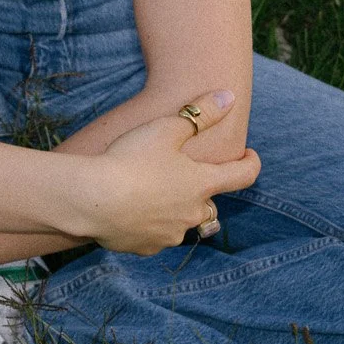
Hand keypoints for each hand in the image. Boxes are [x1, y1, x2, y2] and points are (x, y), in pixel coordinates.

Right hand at [81, 88, 258, 254]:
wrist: (92, 199)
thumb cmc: (132, 159)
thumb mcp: (167, 128)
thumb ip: (202, 113)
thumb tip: (230, 96)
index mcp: (202, 185)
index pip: (242, 176)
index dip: (250, 163)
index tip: (249, 155)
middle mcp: (191, 214)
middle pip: (209, 204)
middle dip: (201, 191)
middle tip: (183, 174)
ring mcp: (169, 235)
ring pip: (180, 221)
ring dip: (173, 209)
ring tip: (149, 190)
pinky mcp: (145, 247)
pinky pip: (154, 235)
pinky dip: (148, 223)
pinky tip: (129, 209)